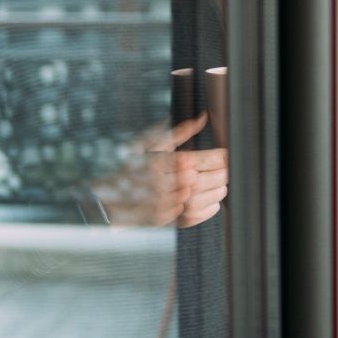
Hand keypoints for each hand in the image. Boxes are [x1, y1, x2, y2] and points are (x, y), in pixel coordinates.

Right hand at [93, 113, 228, 227]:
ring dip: (219, 191)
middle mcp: (166, 183)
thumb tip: (204, 117)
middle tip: (230, 169)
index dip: (221, 157)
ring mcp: (166, 203)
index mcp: (164, 161)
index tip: (228, 154)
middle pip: (207, 179)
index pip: (202, 159)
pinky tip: (213, 201)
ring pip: (204, 198)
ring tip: (223, 184)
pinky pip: (195, 216)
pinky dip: (209, 209)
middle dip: (224, 174)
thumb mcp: (150, 143)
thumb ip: (180, 131)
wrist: (108, 199)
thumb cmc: (131, 166)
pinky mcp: (165, 220)